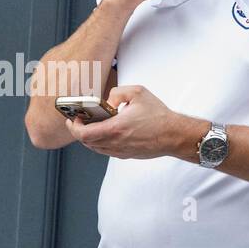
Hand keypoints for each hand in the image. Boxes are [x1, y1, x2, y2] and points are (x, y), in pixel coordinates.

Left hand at [66, 85, 195, 159]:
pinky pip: (106, 151)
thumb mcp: (137, 92)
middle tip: (78, 121)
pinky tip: (104, 133)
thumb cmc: (159, 115)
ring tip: (90, 126)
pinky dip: (100, 143)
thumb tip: (106, 102)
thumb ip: (116, 93)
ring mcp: (121, 151)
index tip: (73, 118)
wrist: (175, 135)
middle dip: (78, 131)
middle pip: (86, 143)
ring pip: (95, 148)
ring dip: (88, 138)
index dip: (74, 127)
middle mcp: (116, 142)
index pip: (84, 134)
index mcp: (116, 128)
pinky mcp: (127, 155)